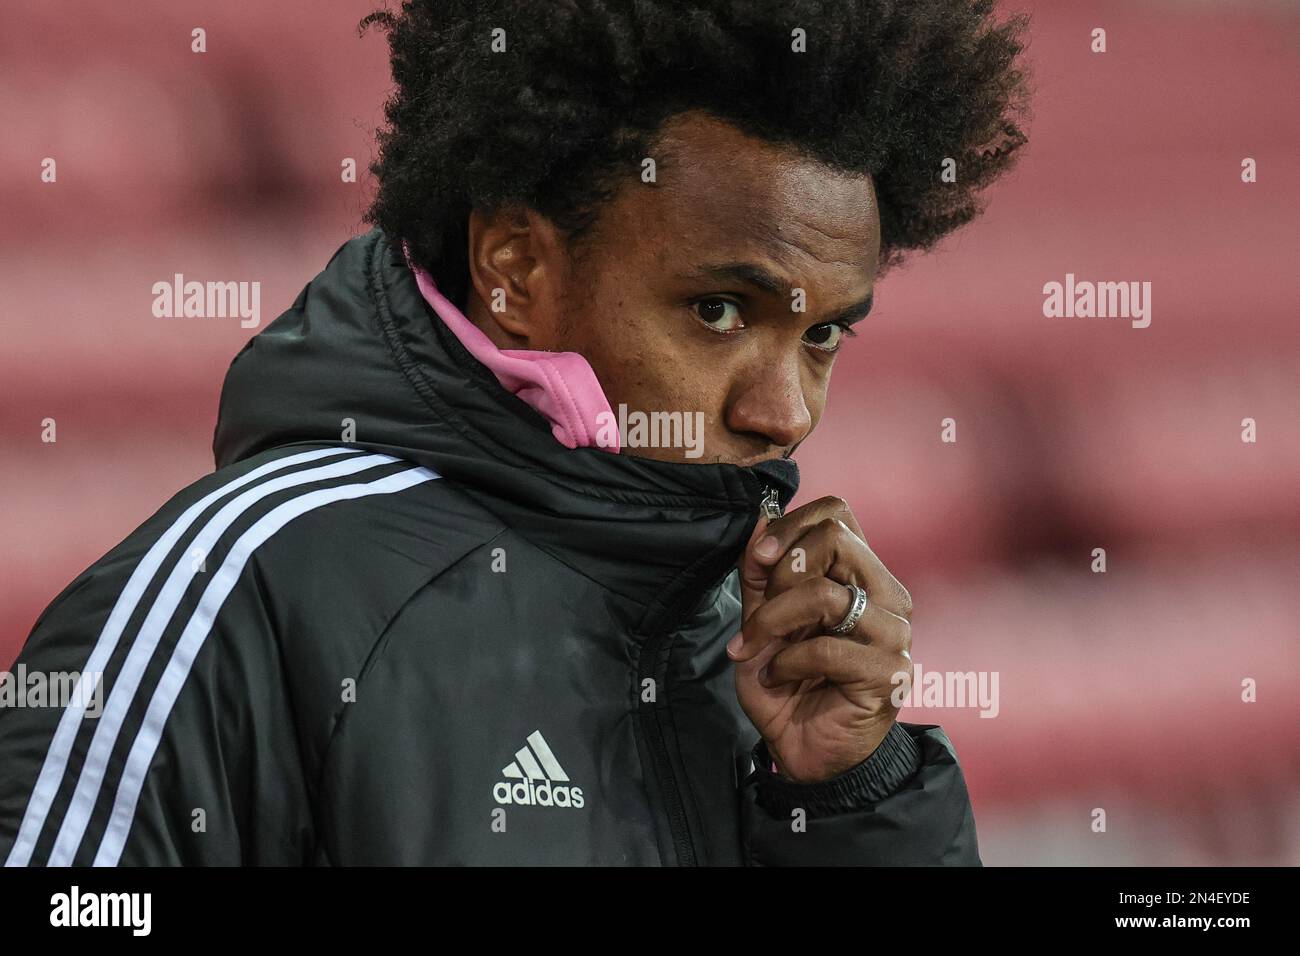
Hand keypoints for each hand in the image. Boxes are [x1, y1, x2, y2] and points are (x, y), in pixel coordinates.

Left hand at [726, 496, 913, 783]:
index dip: (789, 526)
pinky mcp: (890, 672)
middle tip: (761, 614)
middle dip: (781, 573)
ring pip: (826, 594)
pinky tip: (779, 677)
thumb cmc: (787, 682)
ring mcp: (894, 633)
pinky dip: (787, 662)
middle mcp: (886, 595)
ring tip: (759, 649)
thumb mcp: (761, 620)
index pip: (836, 513)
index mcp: (861, 574)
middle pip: (835, 538)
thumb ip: (761, 574)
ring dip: (775, 622)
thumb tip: (759, 521)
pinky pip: (827, 649)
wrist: (806, 751)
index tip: (759, 559)